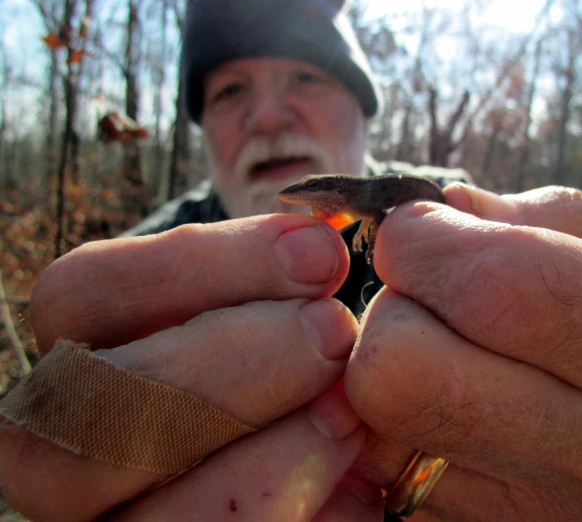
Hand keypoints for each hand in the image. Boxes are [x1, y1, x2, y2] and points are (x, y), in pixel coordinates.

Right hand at [0, 217, 383, 520]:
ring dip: (274, 455)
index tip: (317, 251)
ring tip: (349, 414)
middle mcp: (68, 448)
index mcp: (81, 358)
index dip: (199, 264)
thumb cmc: (298, 364)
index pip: (83, 293)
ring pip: (156, 514)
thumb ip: (284, 276)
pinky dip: (302, 513)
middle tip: (333, 330)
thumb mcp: (285, 309)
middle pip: (98, 408)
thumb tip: (315, 243)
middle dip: (234, 361)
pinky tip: (357, 485)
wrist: (325, 469)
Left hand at [345, 185, 581, 520]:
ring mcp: (546, 518)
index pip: (494, 288)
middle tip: (424, 298)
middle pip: (402, 370)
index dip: (422, 243)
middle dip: (391, 311)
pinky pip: (375, 470)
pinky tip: (435, 407)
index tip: (415, 230)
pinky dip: (383, 425)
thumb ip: (525, 217)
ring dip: (382, 367)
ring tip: (440, 354)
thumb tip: (429, 212)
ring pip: (374, 424)